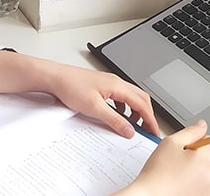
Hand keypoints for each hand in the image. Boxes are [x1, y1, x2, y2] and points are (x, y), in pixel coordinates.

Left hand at [43, 63, 158, 137]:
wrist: (54, 77)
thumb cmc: (70, 86)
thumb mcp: (94, 107)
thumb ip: (114, 120)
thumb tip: (129, 130)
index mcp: (117, 86)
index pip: (142, 103)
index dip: (150, 119)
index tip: (154, 131)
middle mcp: (115, 82)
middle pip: (140, 98)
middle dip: (146, 115)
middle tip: (148, 130)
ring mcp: (108, 83)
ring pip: (130, 97)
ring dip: (136, 111)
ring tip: (134, 125)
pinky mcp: (101, 86)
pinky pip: (120, 97)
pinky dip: (124, 107)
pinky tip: (118, 115)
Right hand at [123, 120, 209, 195]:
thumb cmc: (158, 173)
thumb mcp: (171, 142)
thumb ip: (190, 131)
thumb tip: (202, 125)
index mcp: (207, 159)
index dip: (194, 140)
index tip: (183, 147)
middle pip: (208, 157)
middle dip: (194, 156)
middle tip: (175, 160)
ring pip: (204, 171)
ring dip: (194, 170)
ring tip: (175, 174)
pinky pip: (202, 184)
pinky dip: (193, 183)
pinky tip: (179, 183)